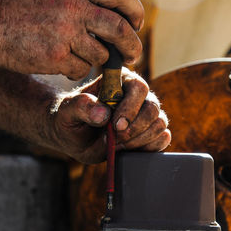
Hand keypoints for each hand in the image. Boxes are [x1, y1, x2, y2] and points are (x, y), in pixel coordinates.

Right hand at [0, 0, 143, 79]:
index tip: (136, 24)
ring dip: (99, 59)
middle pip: (119, 30)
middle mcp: (74, 6)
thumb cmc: (22, 6)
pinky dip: (77, 68)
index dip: (134, 13)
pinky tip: (64, 63)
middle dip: (131, 45)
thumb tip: (119, 11)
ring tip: (87, 57)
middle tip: (134, 54)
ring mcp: (65, 32)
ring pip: (100, 54)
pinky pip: (80, 68)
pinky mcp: (56, 56)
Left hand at [50, 68, 170, 163]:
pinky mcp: (149, 133)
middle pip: (153, 108)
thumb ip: (82, 106)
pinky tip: (127, 149)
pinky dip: (147, 148)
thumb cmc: (70, 117)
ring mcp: (145, 115)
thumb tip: (103, 114)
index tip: (116, 125)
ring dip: (139, 140)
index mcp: (120, 81)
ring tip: (116, 144)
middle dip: (135, 128)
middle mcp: (137, 96)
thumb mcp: (68, 110)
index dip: (131, 108)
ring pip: (159, 125)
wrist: (72, 136)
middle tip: (115, 138)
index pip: (139, 87)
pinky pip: (162, 139)